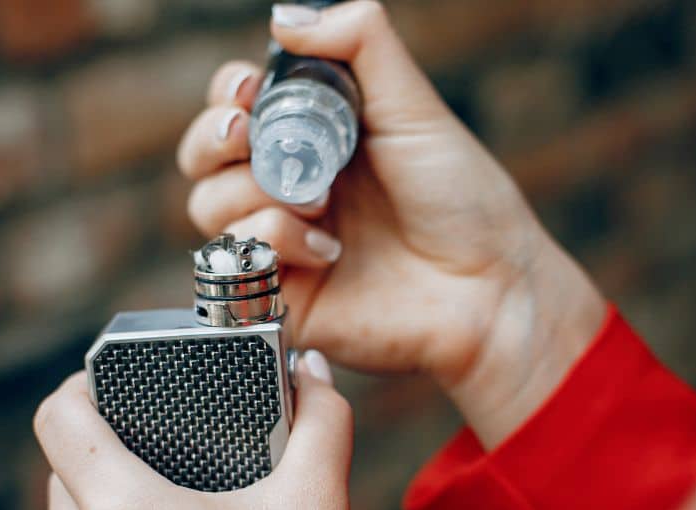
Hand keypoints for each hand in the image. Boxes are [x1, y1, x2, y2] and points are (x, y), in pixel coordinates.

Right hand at [177, 1, 605, 446]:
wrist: (490, 287)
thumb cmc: (464, 202)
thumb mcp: (415, 107)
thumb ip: (359, 44)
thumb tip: (284, 17)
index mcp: (317, 139)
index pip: (237, 106)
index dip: (228, 95)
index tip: (248, 91)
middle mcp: (292, 188)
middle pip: (204, 155)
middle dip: (212, 138)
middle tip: (244, 137)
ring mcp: (283, 244)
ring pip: (208, 206)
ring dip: (253, 193)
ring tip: (321, 204)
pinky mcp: (282, 296)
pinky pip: (234, 263)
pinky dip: (271, 242)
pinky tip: (328, 251)